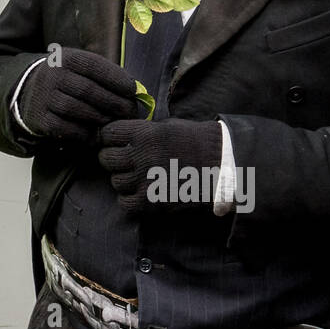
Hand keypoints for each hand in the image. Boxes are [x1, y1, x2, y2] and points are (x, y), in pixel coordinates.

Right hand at [18, 47, 139, 142]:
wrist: (29, 92)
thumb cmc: (68, 81)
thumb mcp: (80, 68)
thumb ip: (104, 76)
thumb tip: (136, 91)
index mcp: (65, 58)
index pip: (94, 66)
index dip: (116, 79)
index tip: (133, 91)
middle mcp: (52, 74)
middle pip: (88, 90)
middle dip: (113, 103)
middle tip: (129, 112)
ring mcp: (43, 97)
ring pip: (77, 109)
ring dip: (100, 119)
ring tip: (114, 123)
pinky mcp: (39, 118)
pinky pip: (66, 128)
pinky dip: (84, 133)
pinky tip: (95, 135)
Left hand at [97, 117, 221, 213]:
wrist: (223, 166)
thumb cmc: (196, 141)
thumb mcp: (167, 126)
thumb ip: (141, 130)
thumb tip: (119, 135)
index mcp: (144, 133)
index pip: (107, 134)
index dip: (107, 137)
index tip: (112, 141)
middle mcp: (141, 156)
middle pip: (106, 159)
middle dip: (111, 158)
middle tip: (121, 160)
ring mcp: (146, 181)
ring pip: (115, 181)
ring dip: (122, 179)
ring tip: (135, 176)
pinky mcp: (153, 202)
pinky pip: (124, 203)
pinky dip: (128, 199)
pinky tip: (139, 192)